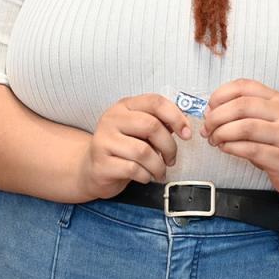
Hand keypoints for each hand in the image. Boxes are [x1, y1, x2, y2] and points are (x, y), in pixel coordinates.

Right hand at [76, 94, 192, 200]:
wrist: (92, 169)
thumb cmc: (121, 149)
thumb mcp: (139, 131)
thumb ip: (159, 124)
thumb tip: (183, 126)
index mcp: (124, 106)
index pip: (155, 102)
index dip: (176, 116)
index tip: (186, 133)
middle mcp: (112, 119)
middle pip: (151, 126)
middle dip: (169, 146)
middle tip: (172, 159)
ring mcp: (104, 141)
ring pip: (143, 151)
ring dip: (158, 166)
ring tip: (159, 171)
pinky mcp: (101, 163)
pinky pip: (133, 169)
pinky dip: (146, 176)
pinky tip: (145, 176)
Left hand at [203, 78, 278, 197]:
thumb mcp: (270, 118)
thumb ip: (244, 112)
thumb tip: (210, 111)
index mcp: (278, 100)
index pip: (245, 86)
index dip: (221, 94)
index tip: (210, 106)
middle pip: (242, 106)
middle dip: (217, 116)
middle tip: (207, 127)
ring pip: (245, 127)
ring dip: (222, 133)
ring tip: (215, 139)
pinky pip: (251, 150)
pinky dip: (232, 148)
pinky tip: (226, 148)